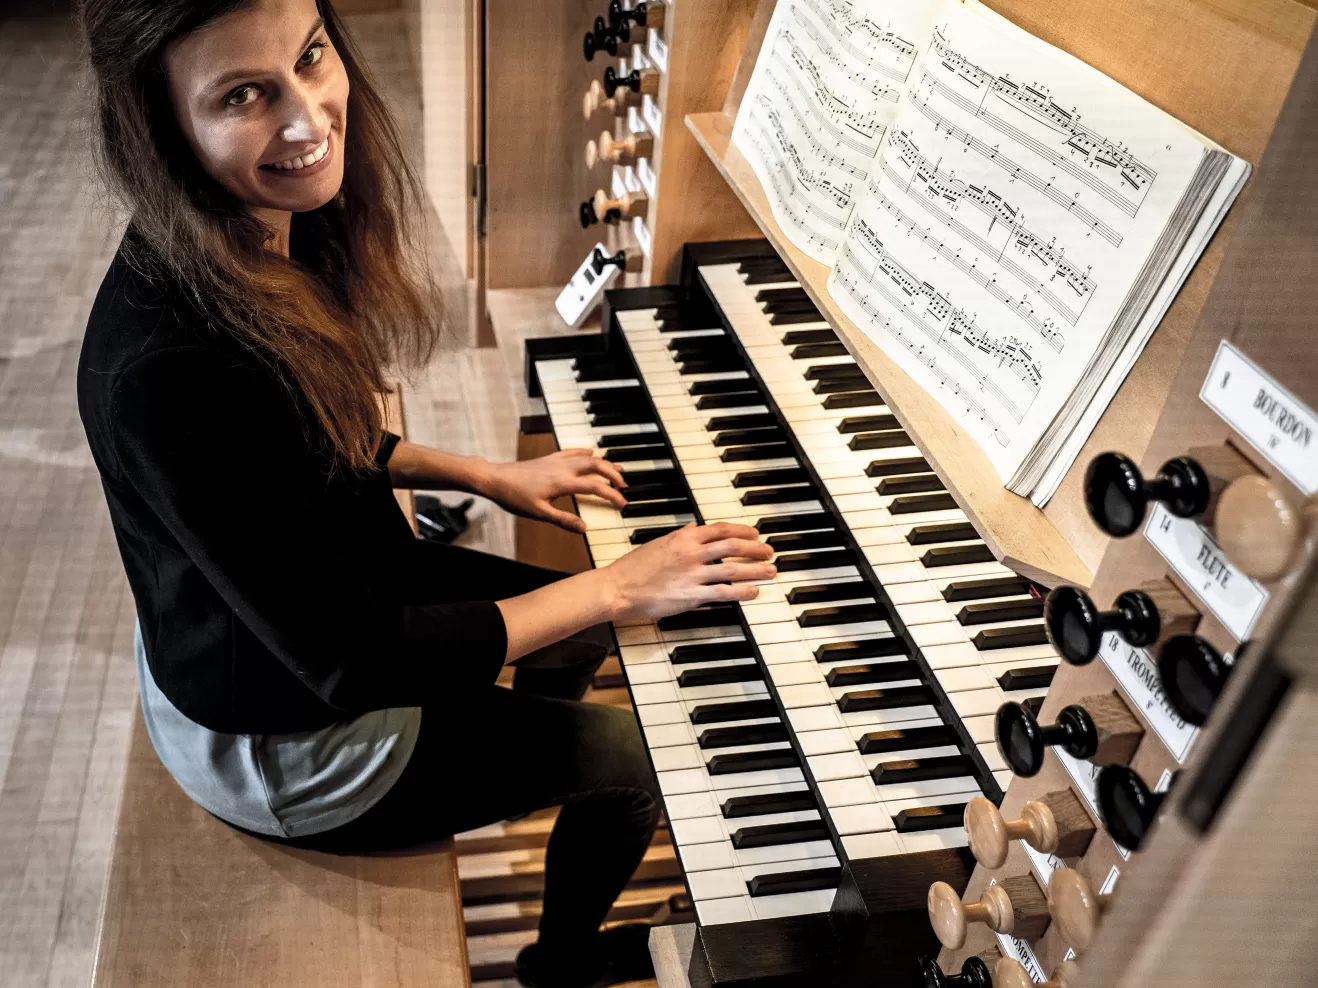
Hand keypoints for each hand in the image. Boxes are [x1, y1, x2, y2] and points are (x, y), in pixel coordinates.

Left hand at [482, 448, 626, 533]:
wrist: (496, 479)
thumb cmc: (515, 496)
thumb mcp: (539, 513)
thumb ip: (563, 520)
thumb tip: (584, 527)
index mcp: (563, 483)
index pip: (595, 487)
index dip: (612, 496)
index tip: (622, 504)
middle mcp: (563, 468)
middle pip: (597, 466)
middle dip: (614, 475)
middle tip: (624, 486)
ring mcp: (557, 461)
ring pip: (587, 458)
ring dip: (604, 463)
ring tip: (616, 470)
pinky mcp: (549, 459)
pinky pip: (572, 452)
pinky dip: (585, 452)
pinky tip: (591, 452)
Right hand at [600, 522, 776, 622]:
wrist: (616, 588)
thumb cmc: (632, 568)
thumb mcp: (657, 544)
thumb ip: (679, 536)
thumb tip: (692, 528)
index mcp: (683, 538)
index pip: (720, 529)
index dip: (742, 530)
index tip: (755, 534)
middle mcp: (690, 553)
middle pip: (733, 545)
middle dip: (756, 548)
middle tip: (769, 552)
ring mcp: (692, 574)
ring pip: (733, 568)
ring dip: (756, 569)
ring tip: (771, 572)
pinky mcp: (690, 595)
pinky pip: (723, 592)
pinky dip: (742, 591)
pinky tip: (753, 591)